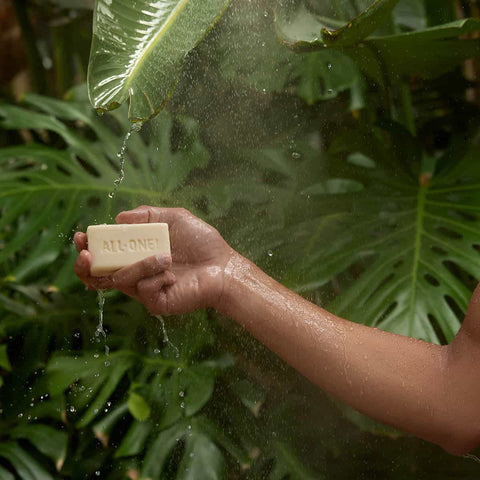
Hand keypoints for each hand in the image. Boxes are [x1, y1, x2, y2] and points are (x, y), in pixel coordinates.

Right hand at [74, 206, 233, 314]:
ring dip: (141, 264)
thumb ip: (148, 215)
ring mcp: (145, 290)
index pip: (105, 255)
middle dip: (86, 266)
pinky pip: (143, 289)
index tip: (82, 236)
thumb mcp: (174, 218)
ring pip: (122, 279)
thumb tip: (119, 217)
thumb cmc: (201, 242)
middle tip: (87, 254)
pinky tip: (173, 274)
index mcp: (137, 254)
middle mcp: (137, 273)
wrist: (223, 264)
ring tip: (166, 256)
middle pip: (98, 276)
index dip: (89, 248)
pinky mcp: (156, 303)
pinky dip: (157, 277)